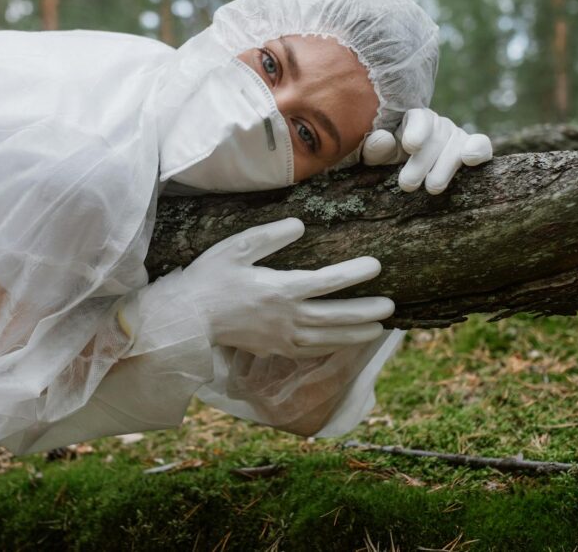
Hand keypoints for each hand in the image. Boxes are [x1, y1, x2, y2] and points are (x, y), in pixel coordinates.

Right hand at [123, 218, 393, 358]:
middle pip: (335, 316)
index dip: (354, 274)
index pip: (327, 282)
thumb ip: (270, 236)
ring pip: (327, 339)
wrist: (186, 319)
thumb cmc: (208, 278)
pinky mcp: (272, 349)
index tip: (376, 266)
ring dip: (355, 334)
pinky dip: (331, 348)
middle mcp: (285, 318)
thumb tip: (300, 225)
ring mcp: (280, 338)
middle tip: (391, 307)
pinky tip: (343, 344)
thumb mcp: (235, 247)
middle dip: (365, 312)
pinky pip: (309, 351)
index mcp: (279, 289)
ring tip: (378, 331)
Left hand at [361, 108, 491, 193]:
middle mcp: (437, 124)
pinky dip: (478, 149)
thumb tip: (384, 139)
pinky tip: (470, 159)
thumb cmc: (391, 156)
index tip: (410, 146)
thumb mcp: (378, 154)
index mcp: (413, 118)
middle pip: (435, 139)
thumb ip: (375, 147)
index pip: (419, 119)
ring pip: (455, 147)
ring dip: (444, 168)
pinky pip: (481, 144)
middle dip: (421, 163)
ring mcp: (456, 135)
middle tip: (407, 185)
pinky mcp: (472, 149)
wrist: (410, 165)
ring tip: (431, 187)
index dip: (416, 131)